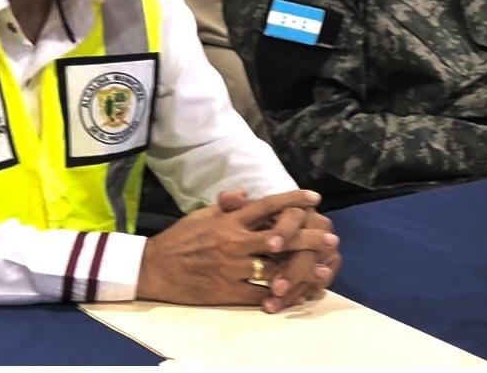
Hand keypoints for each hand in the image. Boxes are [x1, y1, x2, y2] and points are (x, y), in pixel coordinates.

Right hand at [137, 189, 328, 307]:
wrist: (155, 269)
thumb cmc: (180, 239)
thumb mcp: (202, 215)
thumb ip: (226, 205)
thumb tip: (245, 192)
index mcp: (229, 220)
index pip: (267, 205)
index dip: (293, 200)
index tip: (315, 198)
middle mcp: (234, 242)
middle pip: (279, 237)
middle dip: (307, 237)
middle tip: (331, 237)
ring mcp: (232, 268)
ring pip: (274, 269)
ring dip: (300, 269)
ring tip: (323, 270)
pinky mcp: (227, 291)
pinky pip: (258, 294)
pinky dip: (278, 294)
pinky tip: (297, 294)